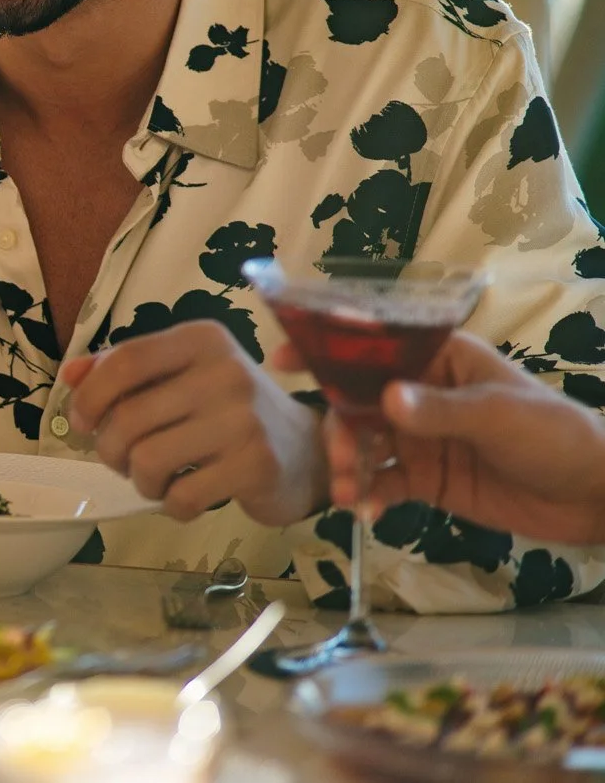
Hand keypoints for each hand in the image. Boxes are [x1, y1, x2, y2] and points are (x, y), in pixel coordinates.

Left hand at [64, 319, 327, 525]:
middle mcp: (225, 371)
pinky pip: (182, 495)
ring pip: (149, 459)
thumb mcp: (181, 377)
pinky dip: (171, 504)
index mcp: (201, 340)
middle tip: (122, 461)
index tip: (84, 423)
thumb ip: (124, 371)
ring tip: (154, 480)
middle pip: (129, 416)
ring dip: (139, 480)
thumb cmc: (228, 412)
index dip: (90, 397)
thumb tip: (70, 374)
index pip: (124, 361)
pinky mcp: (256, 466)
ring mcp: (244, 419)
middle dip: (110, 449)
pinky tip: (183, 498)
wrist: (306, 452)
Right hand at [271, 333, 604, 544]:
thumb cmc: (556, 435)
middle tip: (338, 462)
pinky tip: (368, 512)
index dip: (327, 350)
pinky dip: (369, 495)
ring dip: (348, 466)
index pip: (375, 347)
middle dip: (338, 430)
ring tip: (349, 495)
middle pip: (357, 402)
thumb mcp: (500, 415)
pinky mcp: (426, 478)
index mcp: (439, 359)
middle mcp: (422, 393)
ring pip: (364, 444)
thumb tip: (385, 401)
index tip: (286, 360)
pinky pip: (383, 482)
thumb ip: (441, 410)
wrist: (594, 497)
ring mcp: (421, 437)